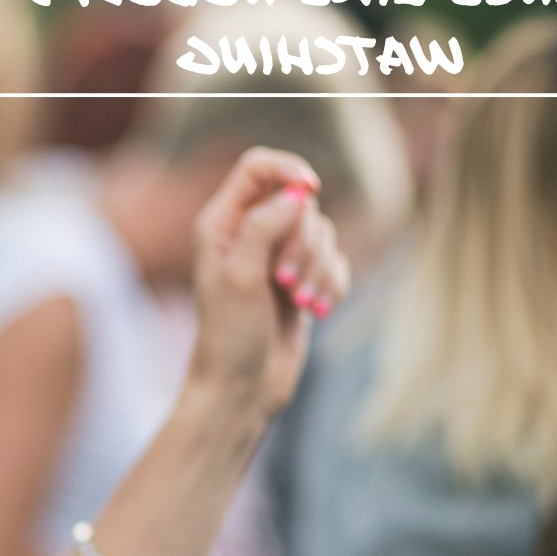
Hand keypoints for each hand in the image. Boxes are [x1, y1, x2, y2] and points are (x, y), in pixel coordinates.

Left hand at [189, 147, 349, 415]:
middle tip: (283, 283)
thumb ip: (265, 227)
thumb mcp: (241, 276)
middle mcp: (249, 233)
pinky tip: (316, 311)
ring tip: (298, 303)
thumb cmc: (230, 334)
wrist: (242, 387)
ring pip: (322, 234)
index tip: (311, 189)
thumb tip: (299, 194)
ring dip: (318, 269)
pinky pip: (335, 261)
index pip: (257, 168)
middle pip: (298, 203)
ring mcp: (277, 256)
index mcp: (221, 223)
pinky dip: (331, 284)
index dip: (288, 169)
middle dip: (302, 242)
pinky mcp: (302, 279)